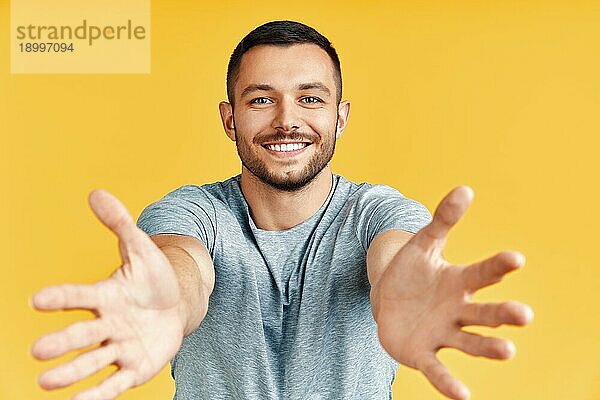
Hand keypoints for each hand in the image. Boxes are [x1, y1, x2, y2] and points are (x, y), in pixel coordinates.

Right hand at [31, 190, 183, 399]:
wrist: (177, 305)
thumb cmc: (154, 278)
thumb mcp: (141, 250)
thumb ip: (120, 224)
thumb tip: (96, 192)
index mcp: (105, 296)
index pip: (79, 295)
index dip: (61, 297)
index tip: (37, 300)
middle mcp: (107, 324)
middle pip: (82, 334)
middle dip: (62, 342)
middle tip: (38, 350)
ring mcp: (119, 347)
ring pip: (92, 361)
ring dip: (71, 373)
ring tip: (47, 382)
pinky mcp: (133, 368)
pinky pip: (113, 383)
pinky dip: (97, 395)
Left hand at [372, 186, 533, 399]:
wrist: (387, 300)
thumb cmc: (411, 272)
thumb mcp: (422, 244)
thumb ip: (442, 220)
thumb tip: (465, 188)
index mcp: (459, 282)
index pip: (482, 274)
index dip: (497, 266)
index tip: (516, 258)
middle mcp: (458, 311)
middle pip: (483, 313)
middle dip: (502, 314)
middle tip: (524, 315)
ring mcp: (442, 334)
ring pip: (469, 343)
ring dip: (489, 348)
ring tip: (509, 350)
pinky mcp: (423, 354)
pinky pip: (437, 369)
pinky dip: (449, 382)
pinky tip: (463, 396)